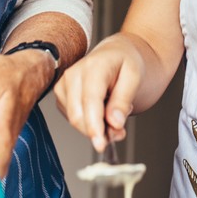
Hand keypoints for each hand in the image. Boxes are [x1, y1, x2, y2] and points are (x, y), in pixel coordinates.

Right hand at [53, 35, 142, 152]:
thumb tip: (114, 123)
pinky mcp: (62, 95)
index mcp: (94, 66)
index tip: (101, 144)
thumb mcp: (135, 77)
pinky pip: (73, 119)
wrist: (117, 53)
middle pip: (79, 116)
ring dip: (96, 128)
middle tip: (120, 131)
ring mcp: (64, 84)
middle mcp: (73, 74)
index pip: (90, 101)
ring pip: (75, 120)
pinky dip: (89, 123)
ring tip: (115, 115)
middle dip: (99, 131)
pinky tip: (102, 111)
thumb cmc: (126, 62)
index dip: (94, 126)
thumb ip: (123, 100)